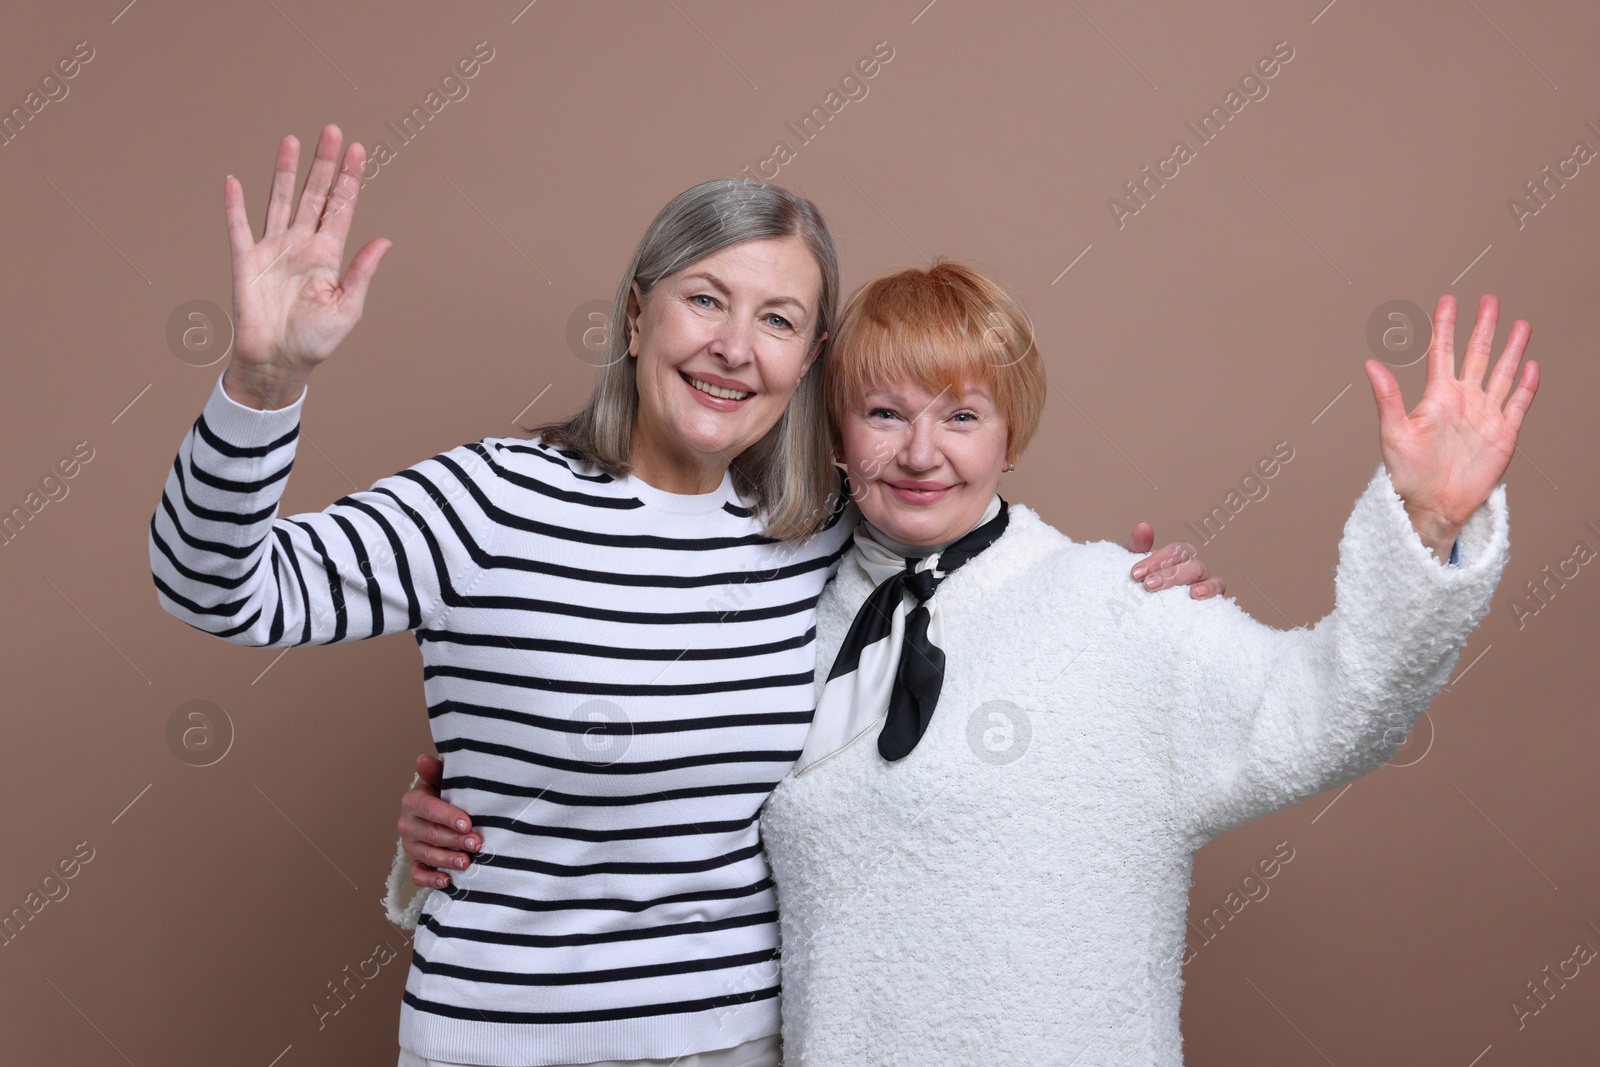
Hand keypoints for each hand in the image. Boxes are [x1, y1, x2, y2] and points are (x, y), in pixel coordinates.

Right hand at [221, 124, 391, 409]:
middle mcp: (302, 245)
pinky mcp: (245, 262)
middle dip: (323, 164)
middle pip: (314, 195)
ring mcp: (273, 250)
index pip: (342, 208)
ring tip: (291, 140)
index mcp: (329, 255)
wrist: (278, 363)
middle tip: (331, 130)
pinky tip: (234, 181)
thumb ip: (362, 272)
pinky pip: (238, 228)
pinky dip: (234, 206)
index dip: (350, 179)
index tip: (359, 150)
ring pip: (279, 200)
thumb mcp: (347, 308)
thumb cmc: (315, 341)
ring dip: (285, 171)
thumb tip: (385, 241)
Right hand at [398, 754, 476, 889]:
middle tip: (476, 843)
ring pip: (426, 855)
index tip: (467, 823)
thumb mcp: (443, 778)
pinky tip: (448, 881)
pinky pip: (418, 875)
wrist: (442, 810)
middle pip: (430, 834)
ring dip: (447, 860)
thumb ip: (435, 771)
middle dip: (454, 840)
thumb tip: (423, 759)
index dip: (447, 816)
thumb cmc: (447, 792)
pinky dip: (431, 880)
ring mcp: (410, 846)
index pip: (428, 809)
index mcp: (413, 801)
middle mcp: (407, 824)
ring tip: (467, 862)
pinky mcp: (415, 863)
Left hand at [1124, 522, 1224, 598]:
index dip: (1157, 560)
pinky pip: (1221, 603)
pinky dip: (1218, 602)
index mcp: (1180, 556)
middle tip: (1149, 585)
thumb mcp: (1134, 564)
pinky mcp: (1212, 607)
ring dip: (1206, 587)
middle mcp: (1196, 570)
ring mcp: (1207, 588)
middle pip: (1193, 566)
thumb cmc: (1141, 582)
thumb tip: (1143, 525)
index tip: (1136, 573)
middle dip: (1172, 575)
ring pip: (1215, 582)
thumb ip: (1137, 544)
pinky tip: (1207, 606)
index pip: (1175, 551)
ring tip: (1193, 594)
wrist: (1138, 608)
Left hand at [1364, 293, 1538, 559]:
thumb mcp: (1394, 432)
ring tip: (1520, 324)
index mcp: (1437, 396)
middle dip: (1484, 327)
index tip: (1449, 300)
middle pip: (1478, 355)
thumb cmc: (1406, 473)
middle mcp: (1463, 401)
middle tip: (1490, 300)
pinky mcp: (1504, 434)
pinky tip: (1531, 364)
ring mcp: (1485, 415)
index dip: (1447, 326)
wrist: (1432, 506)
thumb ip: (1387, 397)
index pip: (1444, 352)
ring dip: (1512, 349)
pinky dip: (1526, 384)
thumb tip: (1369, 364)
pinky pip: (1518, 403)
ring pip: (1502, 373)